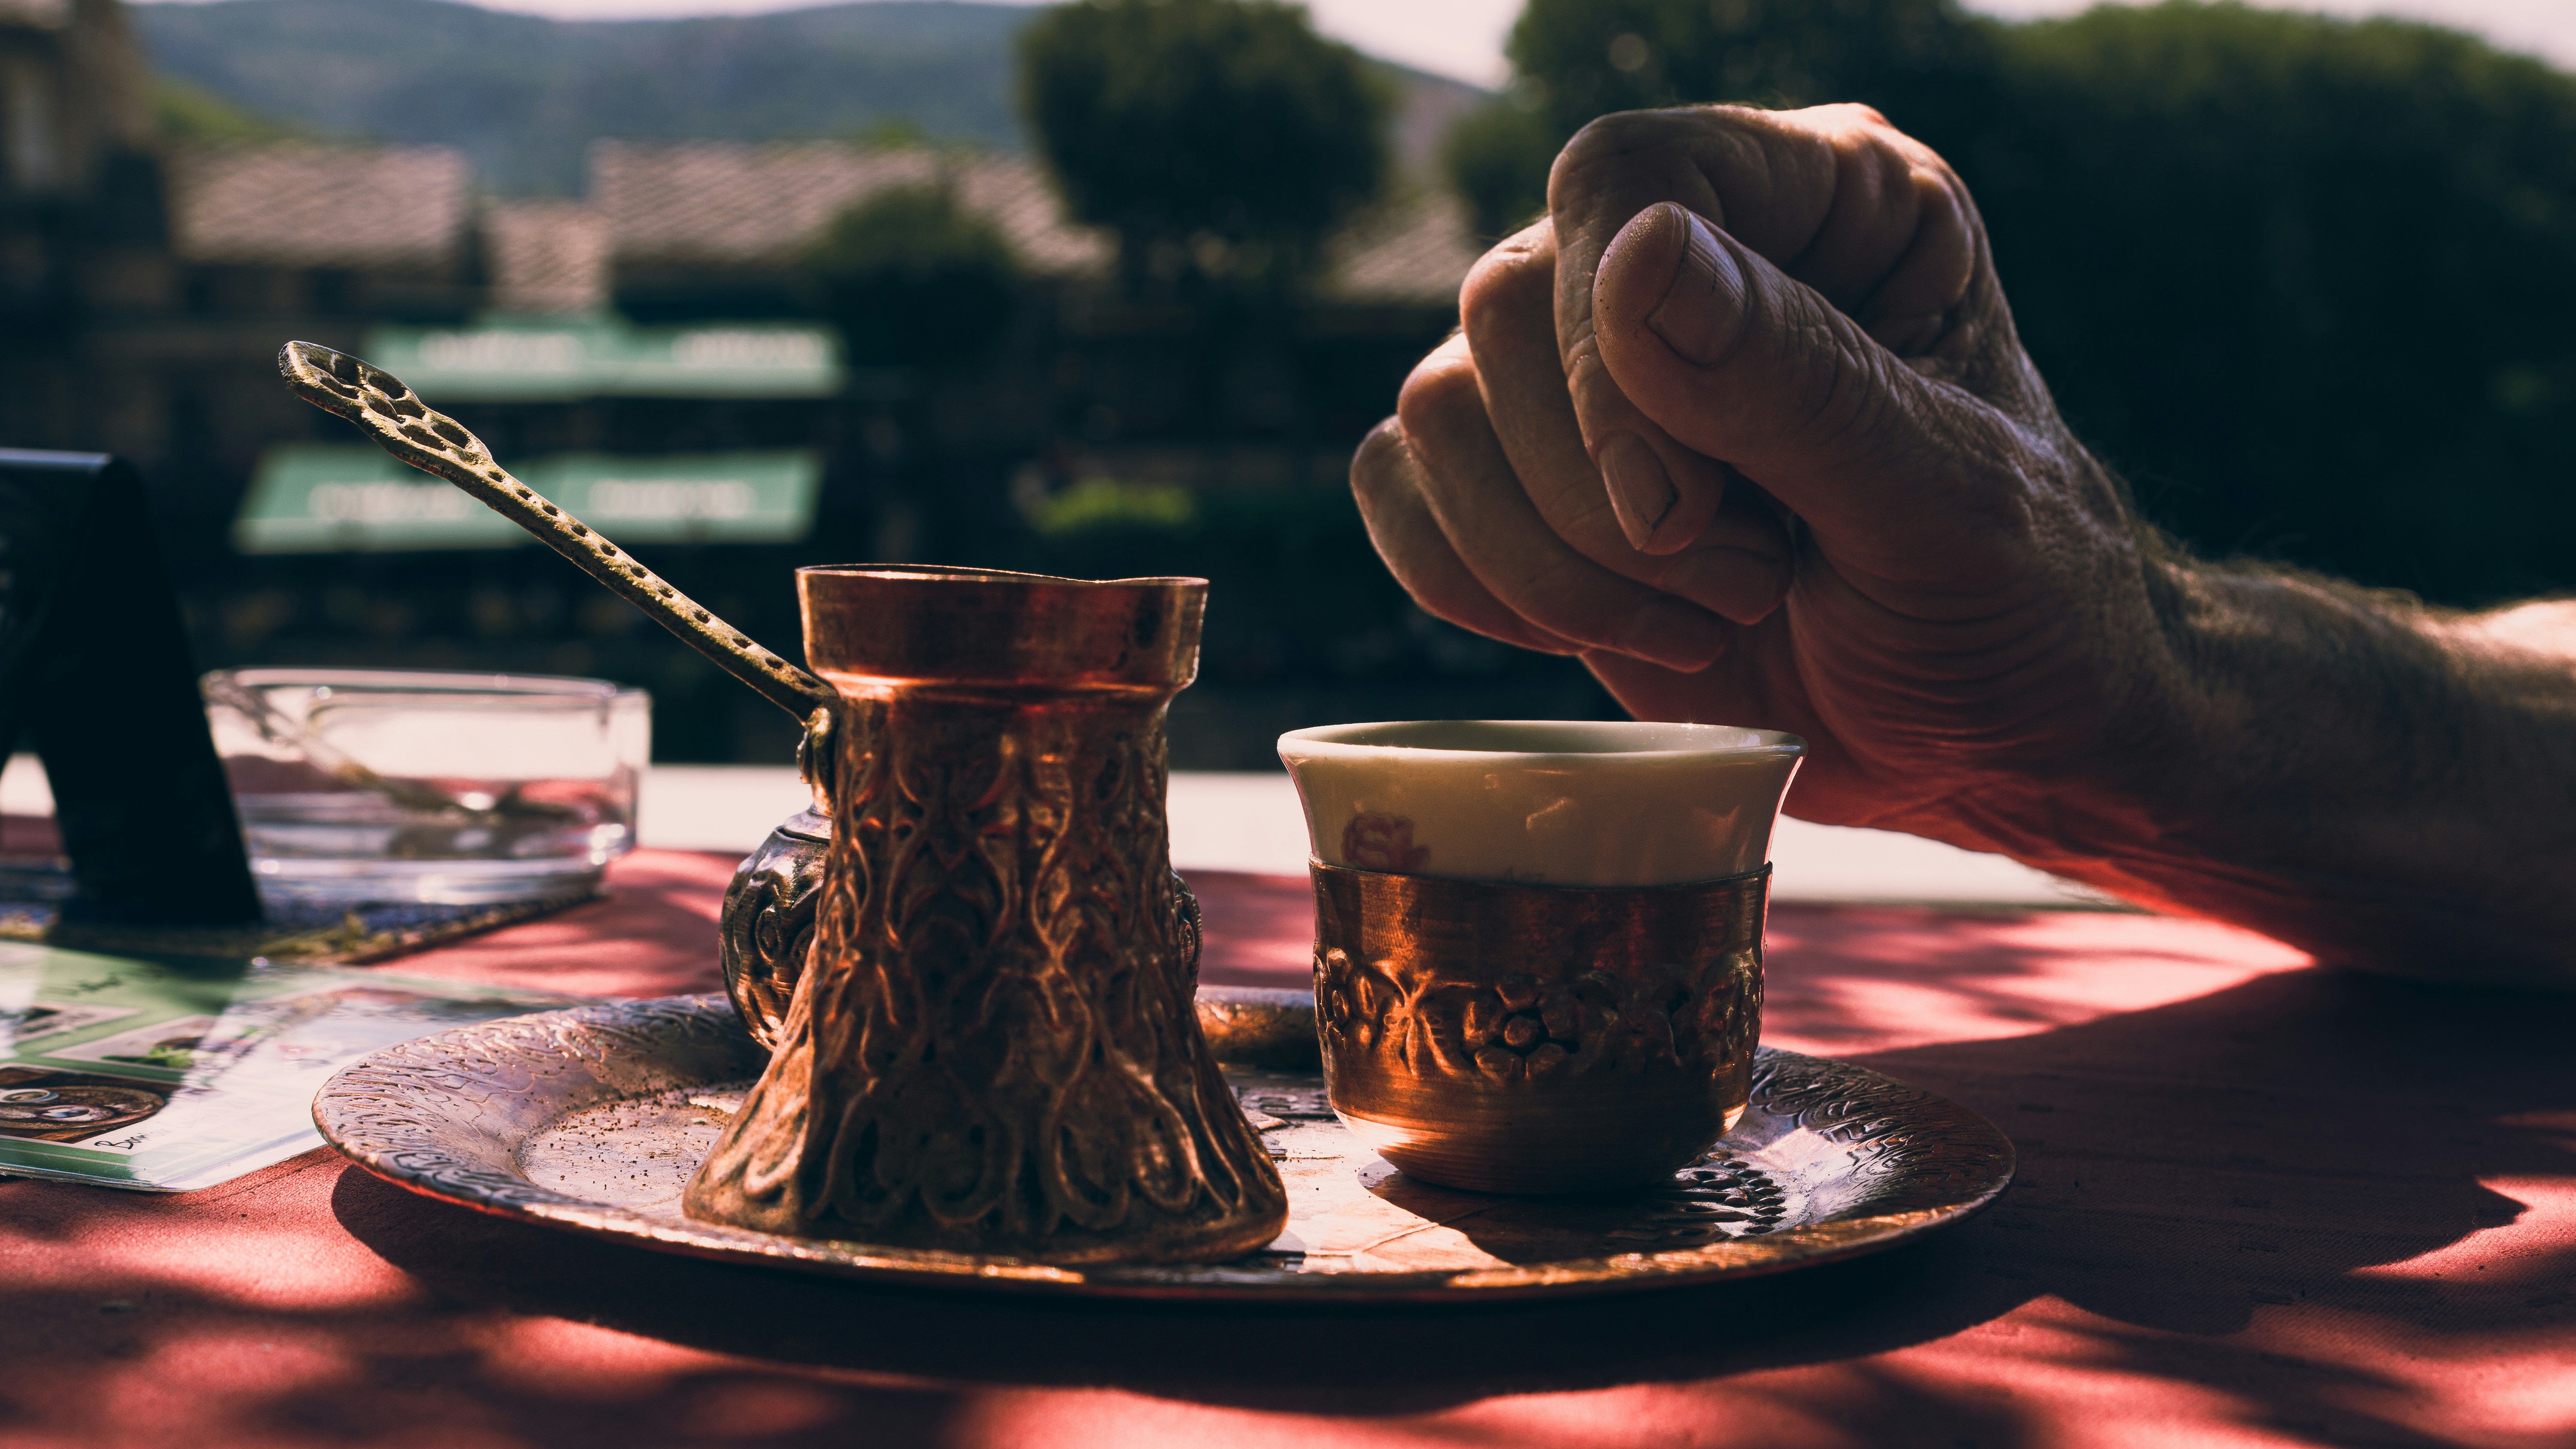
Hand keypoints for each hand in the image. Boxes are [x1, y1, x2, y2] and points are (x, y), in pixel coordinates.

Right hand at [1353, 104, 2183, 850]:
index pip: (1623, 177)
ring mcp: (1589, 375)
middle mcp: (1685, 262)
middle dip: (1602, 491)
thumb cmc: (2016, 609)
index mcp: (1822, 201)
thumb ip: (1798, 379)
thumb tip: (1633, 257)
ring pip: (1439, 403)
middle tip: (1748, 580)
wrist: (1994, 746)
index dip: (1607, 345)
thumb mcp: (1949, 501)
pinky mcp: (1524, 484)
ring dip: (1552, 554)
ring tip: (1713, 614)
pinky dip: (1472, 581)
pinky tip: (1610, 632)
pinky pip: (1396, 483)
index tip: (1675, 508)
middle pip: (1508, 301)